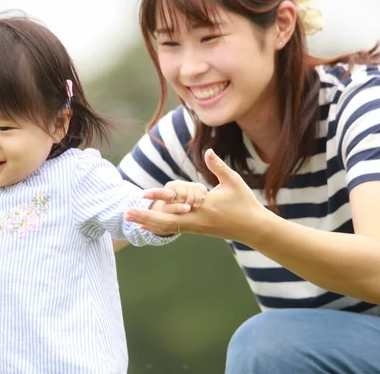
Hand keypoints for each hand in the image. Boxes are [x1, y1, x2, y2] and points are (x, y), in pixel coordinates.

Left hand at [125, 149, 265, 239]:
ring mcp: (196, 227)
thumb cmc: (245, 204)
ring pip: (167, 228)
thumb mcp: (233, 182)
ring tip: (130, 219)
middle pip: (166, 222)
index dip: (159, 199)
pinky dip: (159, 228)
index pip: (177, 202)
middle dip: (144, 218)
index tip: (143, 194)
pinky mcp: (197, 230)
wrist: (254, 229)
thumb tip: (208, 151)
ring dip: (148, 223)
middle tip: (125, 213)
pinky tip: (147, 227)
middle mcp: (197, 220)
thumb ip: (218, 167)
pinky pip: (174, 229)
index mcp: (204, 207)